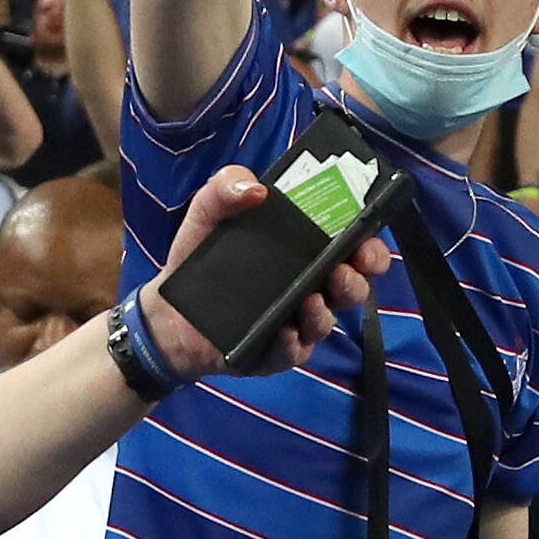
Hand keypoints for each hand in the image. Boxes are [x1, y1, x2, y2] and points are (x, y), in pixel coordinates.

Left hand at [138, 163, 373, 374]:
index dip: (369, 246)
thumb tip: (256, 188)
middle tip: (342, 270)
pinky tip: (283, 331)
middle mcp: (311, 288)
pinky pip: (293, 352)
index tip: (366, 241)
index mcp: (306, 252)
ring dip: (325, 311)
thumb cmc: (200, 256)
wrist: (168, 309)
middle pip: (353, 288)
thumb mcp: (208, 211)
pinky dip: (291, 342)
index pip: (354, 249)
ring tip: (310, 299)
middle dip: (357, 280)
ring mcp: (296, 323)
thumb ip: (226, 186)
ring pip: (327, 321)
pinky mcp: (275, 352)